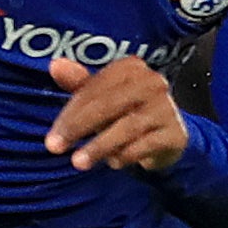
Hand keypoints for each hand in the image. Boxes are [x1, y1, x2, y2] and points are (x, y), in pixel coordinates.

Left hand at [44, 56, 186, 171]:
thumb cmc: (127, 112)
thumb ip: (79, 83)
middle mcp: (151, 82)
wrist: (168, 135)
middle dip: (78, 127)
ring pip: (126, 127)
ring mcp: (166, 108)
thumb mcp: (101, 97)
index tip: (52, 136)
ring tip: (78, 162)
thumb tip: (55, 65)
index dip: (70, 112)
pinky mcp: (175, 134)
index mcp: (130, 68)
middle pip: (108, 104)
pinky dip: (124, 155)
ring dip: (99, 146)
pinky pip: (144, 145)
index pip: (95, 88)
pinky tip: (113, 163)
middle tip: (55, 148)